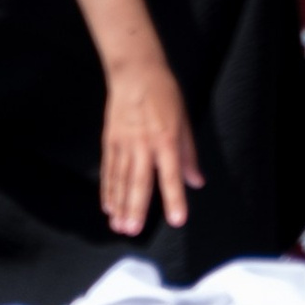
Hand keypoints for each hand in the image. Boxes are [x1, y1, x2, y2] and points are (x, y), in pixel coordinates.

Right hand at [101, 58, 202, 237]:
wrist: (135, 73)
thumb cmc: (164, 94)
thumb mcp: (184, 120)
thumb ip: (189, 154)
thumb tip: (196, 182)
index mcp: (166, 139)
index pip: (172, 174)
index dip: (175, 198)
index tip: (177, 219)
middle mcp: (144, 145)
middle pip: (139, 182)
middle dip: (136, 209)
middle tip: (133, 231)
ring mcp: (124, 144)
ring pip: (121, 180)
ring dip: (120, 205)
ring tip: (119, 226)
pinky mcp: (110, 142)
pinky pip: (109, 171)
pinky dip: (108, 190)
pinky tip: (108, 206)